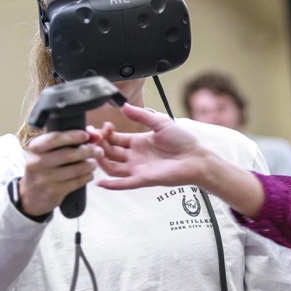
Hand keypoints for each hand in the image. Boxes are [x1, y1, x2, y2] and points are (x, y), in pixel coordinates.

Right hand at [20, 129, 100, 215]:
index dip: (73, 136)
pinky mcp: (52, 192)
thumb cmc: (45, 167)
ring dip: (90, 165)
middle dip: (88, 151)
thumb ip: (71, 139)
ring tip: (94, 163)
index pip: (54, 138)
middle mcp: (37, 162)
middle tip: (99, 151)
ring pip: (75, 169)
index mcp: (35, 148)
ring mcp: (44, 179)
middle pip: (68, 154)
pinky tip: (89, 174)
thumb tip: (94, 134)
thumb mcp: (50, 151)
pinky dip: (87, 177)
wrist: (31, 195)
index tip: (86, 135)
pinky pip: (76, 182)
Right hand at [91, 104, 208, 190]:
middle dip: (100, 145)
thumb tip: (124, 105)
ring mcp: (137, 168)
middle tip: (94, 139)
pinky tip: (100, 182)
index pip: (114, 139)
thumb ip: (142, 115)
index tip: (102, 127)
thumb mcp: (161, 123)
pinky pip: (124, 184)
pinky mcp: (143, 179)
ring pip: (112, 168)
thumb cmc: (182, 141)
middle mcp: (135, 156)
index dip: (105, 134)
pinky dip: (111, 184)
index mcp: (138, 142)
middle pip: (110, 153)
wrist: (196, 158)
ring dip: (101, 161)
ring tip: (95, 152)